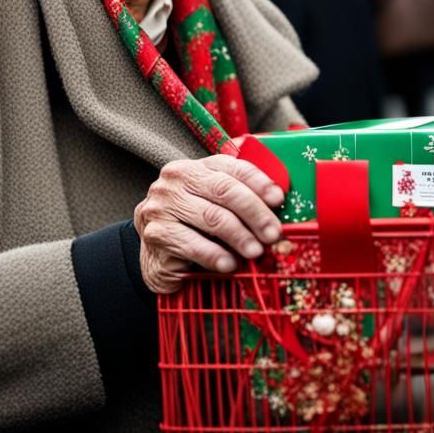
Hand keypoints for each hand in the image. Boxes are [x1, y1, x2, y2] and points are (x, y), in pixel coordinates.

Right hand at [134, 154, 285, 293]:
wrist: (154, 256)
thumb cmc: (193, 229)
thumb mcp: (214, 209)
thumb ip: (238, 202)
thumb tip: (278, 212)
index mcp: (194, 168)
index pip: (232, 167)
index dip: (258, 182)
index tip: (279, 200)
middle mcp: (175, 181)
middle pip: (224, 190)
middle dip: (255, 213)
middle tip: (273, 234)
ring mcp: (162, 205)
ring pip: (211, 216)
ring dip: (239, 236)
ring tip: (256, 252)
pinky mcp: (155, 233)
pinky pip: (191, 243)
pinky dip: (214, 255)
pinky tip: (230, 265)